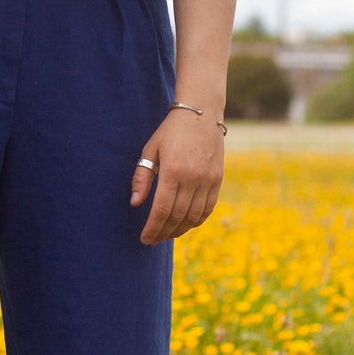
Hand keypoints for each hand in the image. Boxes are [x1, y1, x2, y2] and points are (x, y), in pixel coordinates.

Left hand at [130, 109, 222, 244]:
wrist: (201, 114)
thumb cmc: (170, 132)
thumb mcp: (151, 149)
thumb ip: (142, 177)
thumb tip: (135, 203)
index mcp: (173, 170)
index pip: (161, 209)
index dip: (152, 228)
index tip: (144, 239)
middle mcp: (193, 178)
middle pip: (177, 216)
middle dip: (163, 232)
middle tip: (153, 240)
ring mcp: (208, 179)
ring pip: (194, 216)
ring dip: (179, 230)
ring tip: (167, 235)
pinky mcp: (218, 179)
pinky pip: (208, 208)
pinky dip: (197, 220)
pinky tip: (185, 225)